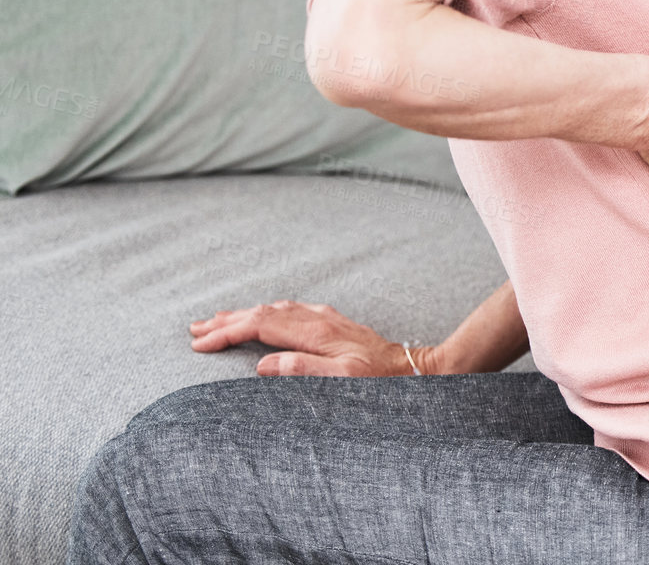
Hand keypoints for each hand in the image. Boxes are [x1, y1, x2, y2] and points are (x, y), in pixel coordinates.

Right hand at [189, 300, 433, 376]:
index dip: (227, 332)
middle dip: (226, 320)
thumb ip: (302, 370)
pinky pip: (290, 310)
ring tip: (218, 320)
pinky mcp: (333, 322)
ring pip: (275, 308)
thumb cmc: (379, 380)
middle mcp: (318, 319)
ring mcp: (326, 318)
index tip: (199, 343)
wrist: (413, 368)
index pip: (259, 325)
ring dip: (244, 313)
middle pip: (262, 312)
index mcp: (314, 332)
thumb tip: (262, 364)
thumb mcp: (342, 380)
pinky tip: (264, 315)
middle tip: (194, 329)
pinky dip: (267, 312)